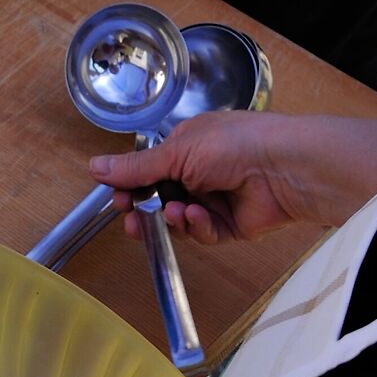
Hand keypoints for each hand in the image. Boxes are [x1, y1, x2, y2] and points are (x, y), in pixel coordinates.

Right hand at [93, 110, 376, 245]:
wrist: (282, 168)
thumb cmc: (233, 144)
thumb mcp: (176, 151)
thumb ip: (136, 167)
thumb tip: (94, 166)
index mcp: (184, 147)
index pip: (146, 170)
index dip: (129, 186)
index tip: (114, 198)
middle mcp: (198, 172)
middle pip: (158, 199)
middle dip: (144, 210)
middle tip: (130, 219)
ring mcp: (213, 200)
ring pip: (178, 220)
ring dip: (173, 218)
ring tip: (174, 212)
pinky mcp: (229, 226)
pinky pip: (202, 232)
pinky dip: (198, 226)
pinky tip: (199, 215)